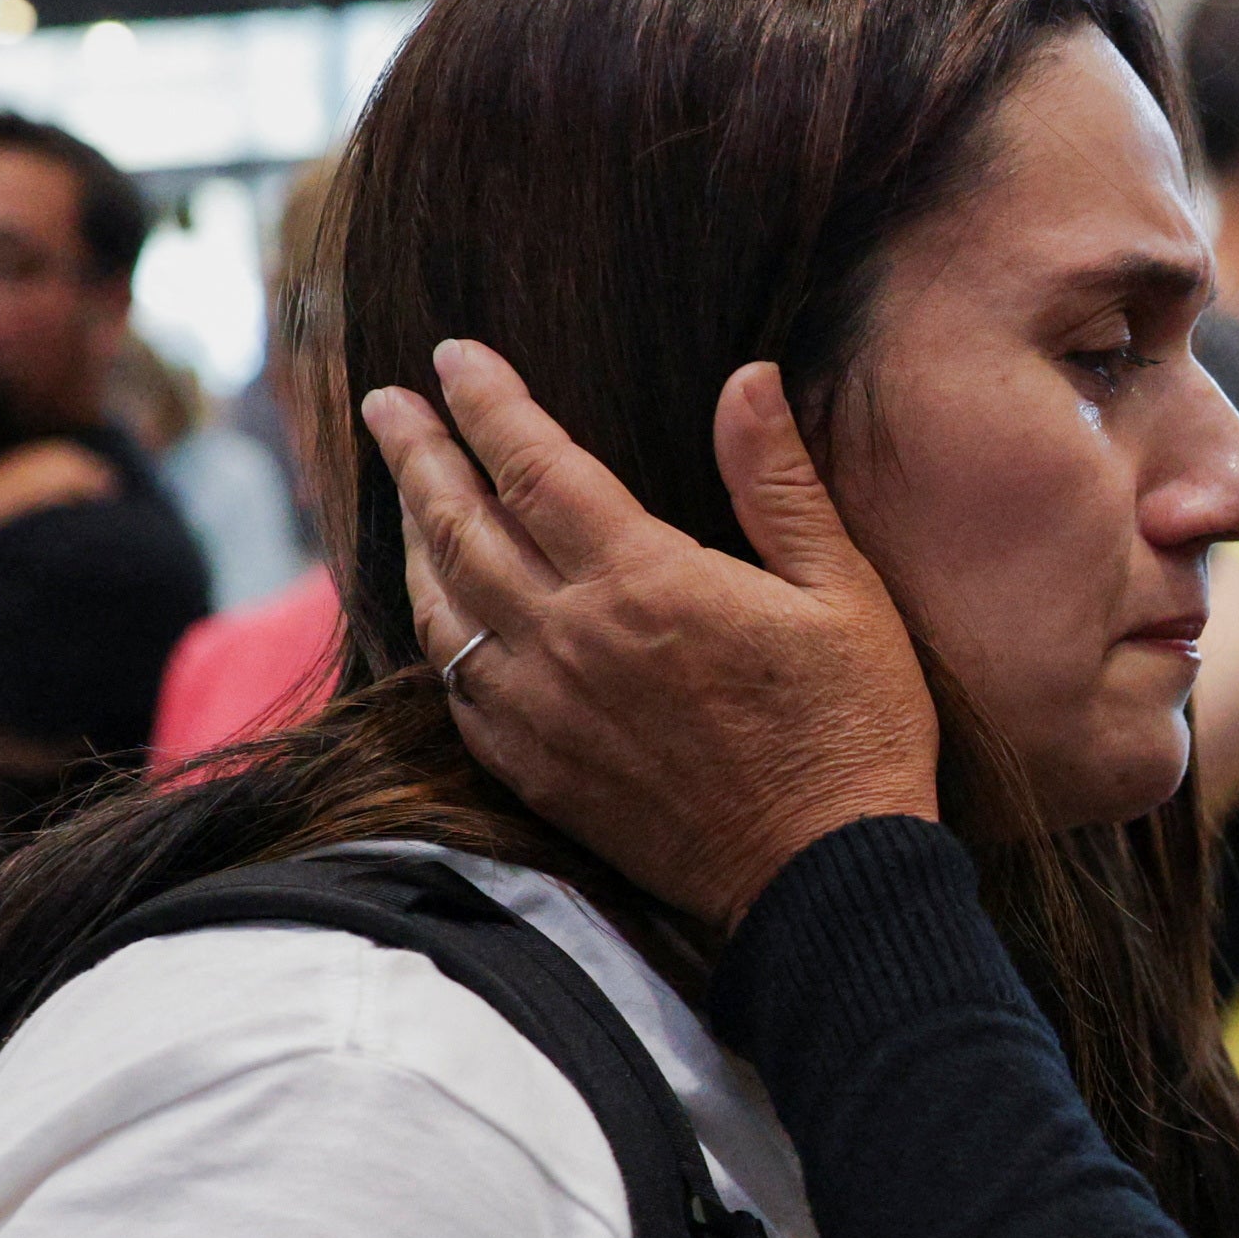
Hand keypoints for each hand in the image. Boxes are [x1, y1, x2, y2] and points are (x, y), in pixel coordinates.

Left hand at [369, 339, 939, 926]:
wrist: (823, 881)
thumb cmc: (852, 730)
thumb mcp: (843, 592)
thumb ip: (777, 483)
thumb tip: (745, 379)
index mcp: (644, 583)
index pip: (533, 465)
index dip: (487, 403)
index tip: (452, 357)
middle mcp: (571, 641)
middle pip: (461, 524)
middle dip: (418, 451)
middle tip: (386, 402)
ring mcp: (541, 712)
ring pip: (442, 604)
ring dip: (412, 534)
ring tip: (404, 489)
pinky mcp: (535, 771)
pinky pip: (454, 686)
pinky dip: (434, 628)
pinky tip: (439, 607)